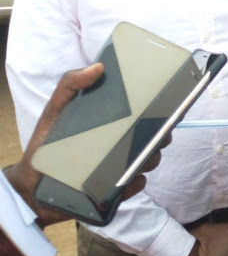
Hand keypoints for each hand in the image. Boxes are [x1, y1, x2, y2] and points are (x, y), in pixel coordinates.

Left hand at [3, 64, 167, 226]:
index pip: (146, 113)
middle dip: (162, 134)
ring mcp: (121, 167)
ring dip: (149, 158)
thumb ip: (70, 84)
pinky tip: (126, 179)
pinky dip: (135, 183)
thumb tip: (98, 66)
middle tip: (157, 131)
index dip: (162, 109)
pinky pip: (135, 185)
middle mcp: (123, 143)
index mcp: (115, 122)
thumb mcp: (55, 109)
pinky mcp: (116, 190)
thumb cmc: (45, 143)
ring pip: (149, 160)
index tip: (168, 103)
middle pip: (155, 136)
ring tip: (138, 157)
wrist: (30, 185)